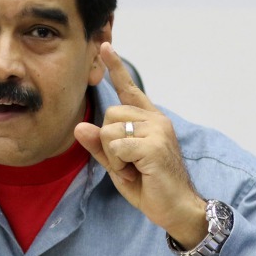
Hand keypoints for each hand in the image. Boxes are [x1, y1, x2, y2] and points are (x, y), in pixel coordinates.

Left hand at [74, 42, 208, 248]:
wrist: (177, 208)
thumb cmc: (149, 186)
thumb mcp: (118, 165)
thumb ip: (100, 146)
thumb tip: (79, 127)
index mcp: (150, 120)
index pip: (130, 89)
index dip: (116, 68)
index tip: (105, 47)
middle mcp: (156, 119)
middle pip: (110, 115)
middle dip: (109, 144)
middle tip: (128, 164)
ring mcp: (157, 130)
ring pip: (111, 130)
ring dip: (114, 156)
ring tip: (134, 169)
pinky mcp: (154, 145)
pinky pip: (117, 146)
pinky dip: (119, 164)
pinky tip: (137, 173)